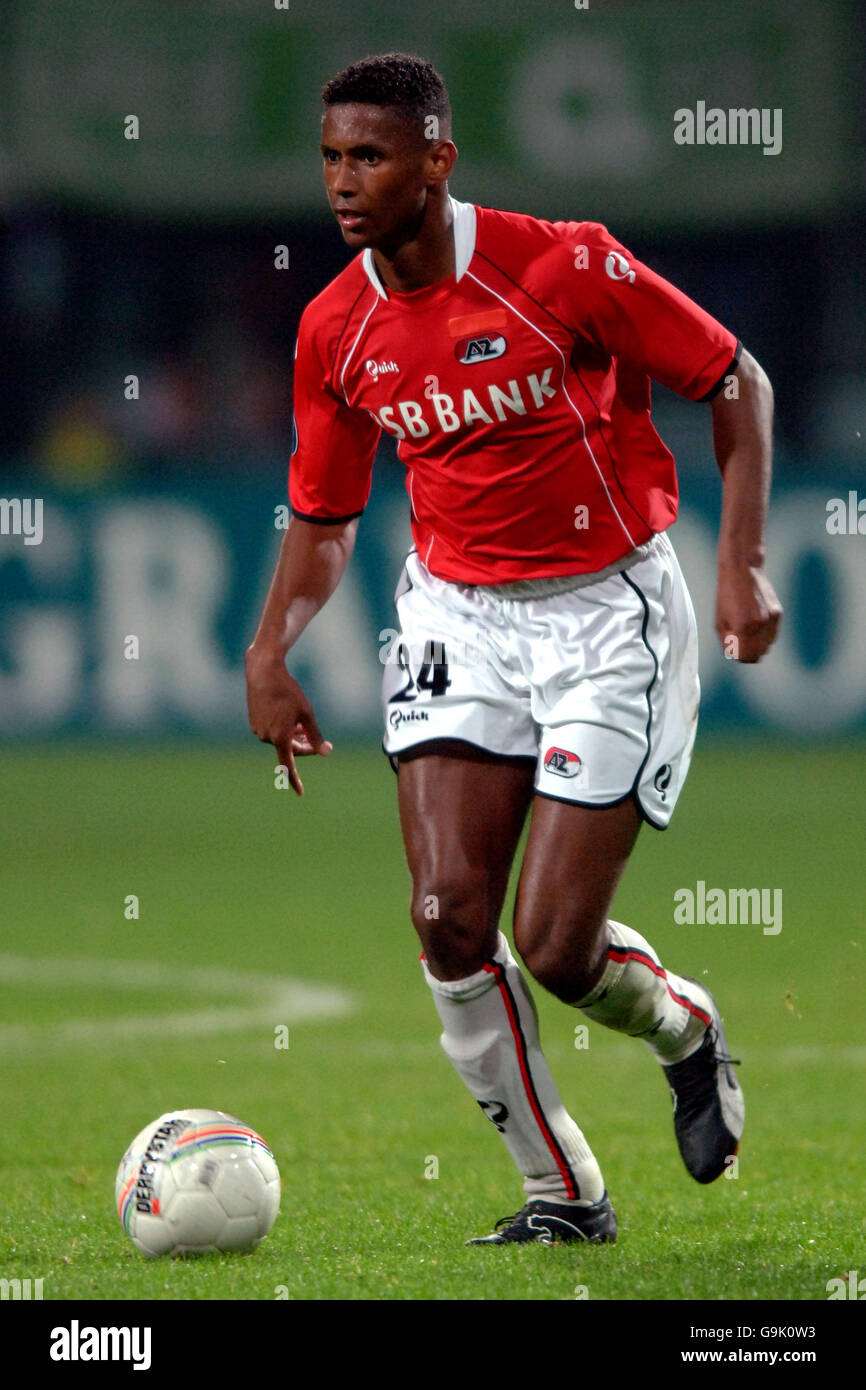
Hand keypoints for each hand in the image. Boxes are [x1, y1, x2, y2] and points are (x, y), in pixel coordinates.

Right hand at [245, 648, 331, 795]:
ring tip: (301, 723)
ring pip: (281, 739)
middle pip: (290, 749)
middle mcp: (267, 737)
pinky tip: (287, 715)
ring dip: (293, 736)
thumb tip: (326, 752)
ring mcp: (258, 730)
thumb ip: (316, 736)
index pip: (288, 766)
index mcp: (280, 738)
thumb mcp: (307, 713)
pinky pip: (272, 731)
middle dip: (304, 747)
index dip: (295, 780)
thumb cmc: (288, 692)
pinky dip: (282, 729)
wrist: (263, 673)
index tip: (300, 793)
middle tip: (318, 740)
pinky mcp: (254, 722)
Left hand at [715, 563, 781, 662]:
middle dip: (747, 651)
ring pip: (767, 646)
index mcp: (744, 626)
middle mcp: (761, 624)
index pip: (745, 656)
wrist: (743, 571)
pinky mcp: (778, 613)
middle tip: (738, 638)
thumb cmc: (727, 595)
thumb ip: (727, 641)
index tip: (732, 645)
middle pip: (758, 655)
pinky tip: (754, 620)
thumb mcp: (720, 621)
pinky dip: (763, 633)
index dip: (737, 654)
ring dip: (757, 643)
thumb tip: (735, 655)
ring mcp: (772, 619)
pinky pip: (772, 634)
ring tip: (746, 628)